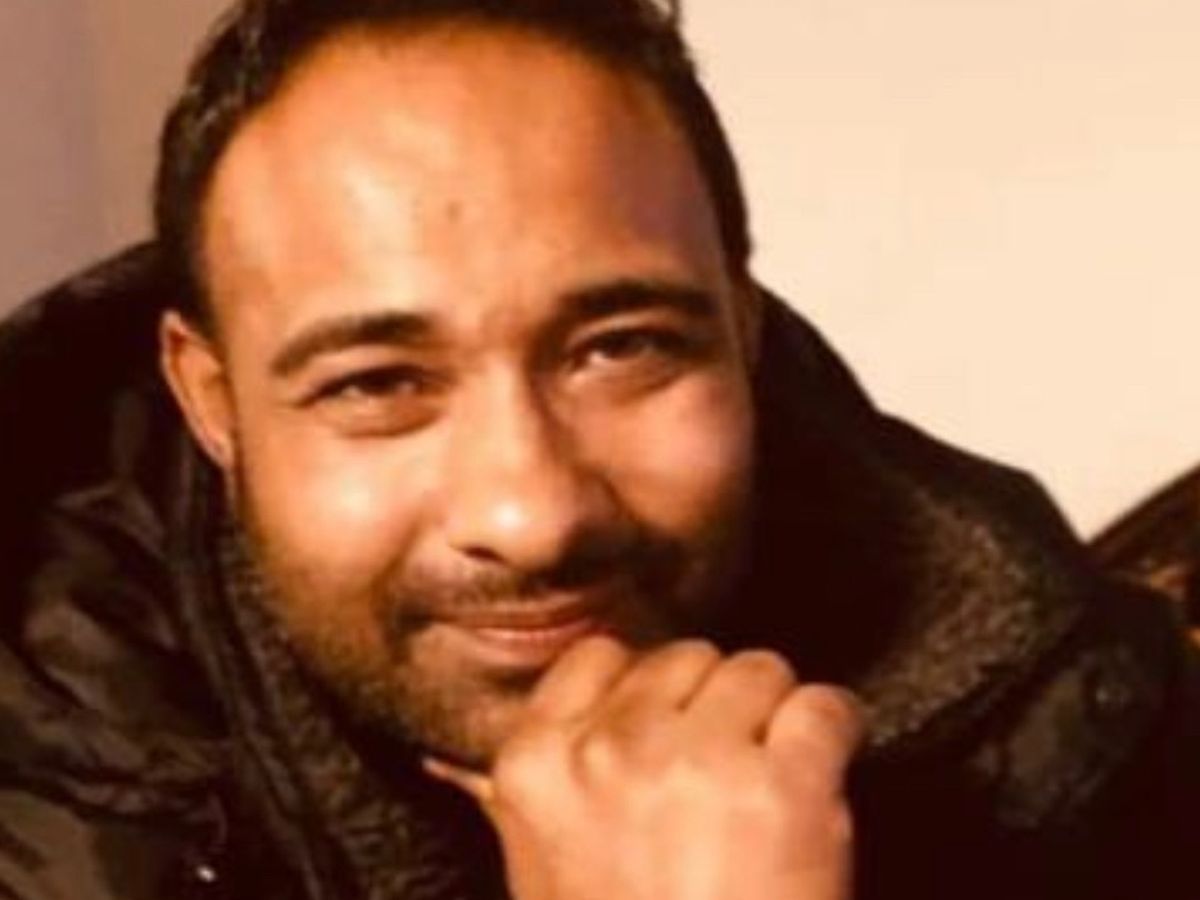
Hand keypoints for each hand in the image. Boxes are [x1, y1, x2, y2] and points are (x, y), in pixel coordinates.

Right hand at [425, 635, 863, 899]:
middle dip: (712, 704)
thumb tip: (449, 763)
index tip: (668, 724)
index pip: (599, 657)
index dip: (647, 691)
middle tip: (723, 772)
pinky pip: (826, 706)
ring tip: (771, 784)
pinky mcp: (784, 784)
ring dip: (776, 717)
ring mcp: (697, 760)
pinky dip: (837, 732)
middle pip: (685, 659)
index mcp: (537, 764)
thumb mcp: (534, 871)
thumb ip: (512, 798)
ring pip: (759, 669)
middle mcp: (610, 748)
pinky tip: (823, 775)